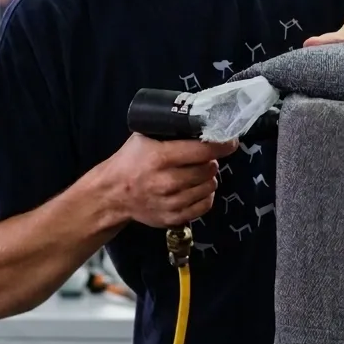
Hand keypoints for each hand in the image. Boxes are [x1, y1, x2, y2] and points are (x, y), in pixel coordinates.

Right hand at [107, 133, 237, 228]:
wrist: (112, 195)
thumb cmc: (130, 162)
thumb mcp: (143, 139)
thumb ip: (169, 132)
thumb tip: (201, 125)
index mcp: (160, 157)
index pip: (202, 150)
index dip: (221, 145)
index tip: (230, 142)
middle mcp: (167, 181)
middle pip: (208, 169)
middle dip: (210, 161)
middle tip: (203, 158)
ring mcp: (171, 203)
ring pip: (209, 187)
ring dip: (208, 178)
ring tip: (197, 174)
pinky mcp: (173, 218)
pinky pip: (204, 206)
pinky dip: (205, 196)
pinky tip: (196, 189)